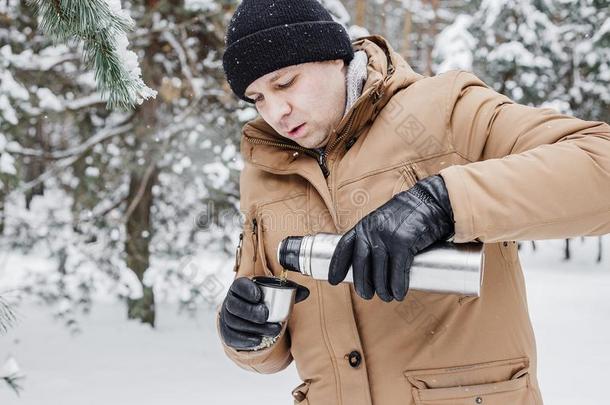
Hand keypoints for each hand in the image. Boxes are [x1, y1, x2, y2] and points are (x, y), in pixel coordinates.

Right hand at [219, 277, 308, 349]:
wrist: (249, 319)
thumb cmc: (263, 302)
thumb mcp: (275, 295)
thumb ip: (290, 291)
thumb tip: (306, 292)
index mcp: (240, 288)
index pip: (239, 286)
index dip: (247, 290)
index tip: (259, 295)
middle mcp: (231, 302)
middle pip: (235, 306)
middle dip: (251, 311)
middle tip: (266, 315)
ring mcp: (228, 319)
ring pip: (236, 323)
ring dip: (254, 327)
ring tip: (273, 330)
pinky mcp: (228, 334)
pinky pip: (233, 337)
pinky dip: (246, 340)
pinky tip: (258, 341)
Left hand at [328, 175, 454, 301]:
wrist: (431, 201)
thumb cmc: (409, 215)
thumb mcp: (383, 221)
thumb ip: (374, 236)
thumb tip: (370, 262)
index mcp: (364, 226)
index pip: (344, 247)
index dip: (337, 266)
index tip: (334, 281)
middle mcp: (372, 231)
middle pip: (361, 265)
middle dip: (362, 284)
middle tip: (367, 295)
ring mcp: (387, 237)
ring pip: (379, 272)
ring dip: (382, 289)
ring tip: (387, 297)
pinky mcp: (404, 243)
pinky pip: (397, 271)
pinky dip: (397, 286)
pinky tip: (399, 294)